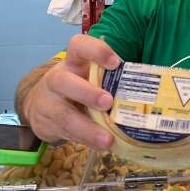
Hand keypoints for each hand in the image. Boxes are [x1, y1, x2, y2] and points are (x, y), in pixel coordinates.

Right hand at [23, 34, 120, 149]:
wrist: (41, 105)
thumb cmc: (77, 86)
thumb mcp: (89, 76)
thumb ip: (110, 80)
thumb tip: (148, 92)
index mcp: (73, 62)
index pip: (79, 46)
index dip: (96, 51)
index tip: (116, 63)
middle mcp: (58, 79)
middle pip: (64, 81)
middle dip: (87, 92)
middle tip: (108, 102)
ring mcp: (49, 102)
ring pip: (63, 114)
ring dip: (87, 128)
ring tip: (107, 139)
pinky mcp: (47, 124)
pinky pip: (65, 133)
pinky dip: (85, 140)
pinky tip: (101, 145)